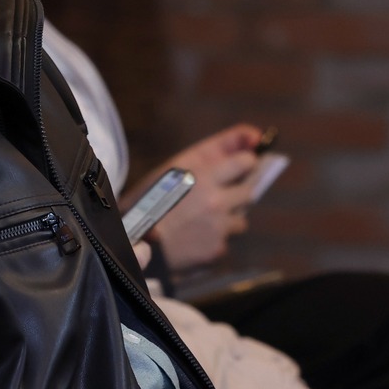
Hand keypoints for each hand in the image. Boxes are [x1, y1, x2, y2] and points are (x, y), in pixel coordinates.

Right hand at [141, 123, 264, 268]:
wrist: (136, 243)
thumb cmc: (147, 203)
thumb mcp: (170, 171)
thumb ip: (208, 156)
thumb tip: (252, 139)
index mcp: (203, 177)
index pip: (246, 161)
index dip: (245, 164)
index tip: (241, 166)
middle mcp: (216, 201)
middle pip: (249, 192)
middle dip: (238, 194)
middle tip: (219, 197)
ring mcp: (219, 227)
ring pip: (240, 220)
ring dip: (227, 219)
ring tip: (202, 221)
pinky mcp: (217, 249)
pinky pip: (226, 241)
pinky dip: (215, 240)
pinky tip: (195, 239)